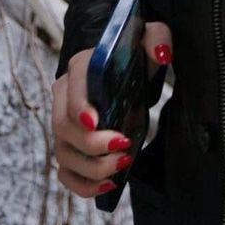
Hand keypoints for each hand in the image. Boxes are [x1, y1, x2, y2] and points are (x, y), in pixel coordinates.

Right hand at [51, 18, 172, 198]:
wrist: (123, 69)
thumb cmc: (134, 54)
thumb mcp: (149, 38)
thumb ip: (157, 40)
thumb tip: (161, 54)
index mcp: (81, 67)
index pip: (70, 90)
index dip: (79, 109)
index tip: (96, 123)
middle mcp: (64, 96)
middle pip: (63, 127)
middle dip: (92, 144)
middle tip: (125, 146)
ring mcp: (64, 124)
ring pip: (64, 154)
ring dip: (91, 167)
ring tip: (123, 164)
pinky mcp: (70, 146)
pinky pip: (66, 173)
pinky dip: (83, 185)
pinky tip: (109, 185)